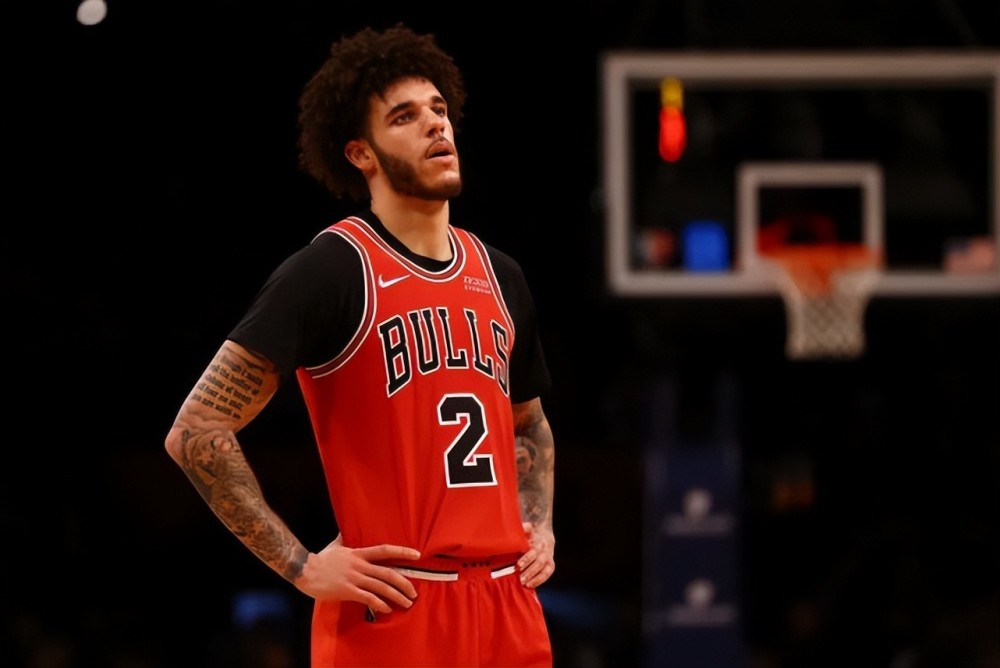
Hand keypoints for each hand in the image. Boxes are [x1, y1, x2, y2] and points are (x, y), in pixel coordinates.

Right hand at [296, 534, 420, 613]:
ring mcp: (354, 578)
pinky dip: (380, 604)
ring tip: (406, 603)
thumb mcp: (335, 545)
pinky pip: (368, 598)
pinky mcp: (347, 591)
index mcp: (359, 553)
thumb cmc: (320, 559)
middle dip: (404, 583)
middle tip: (414, 592)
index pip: (385, 550)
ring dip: (396, 596)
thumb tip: (345, 529)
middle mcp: (359, 565)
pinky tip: (387, 609)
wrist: (304, 570)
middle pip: (388, 573)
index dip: (402, 552)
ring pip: (381, 587)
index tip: (417, 555)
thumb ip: (344, 539)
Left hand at [517, 522, 554, 587]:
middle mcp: (546, 550)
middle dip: (530, 571)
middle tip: (521, 579)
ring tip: (526, 584)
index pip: (534, 551)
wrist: (545, 534)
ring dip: (536, 578)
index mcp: (539, 541)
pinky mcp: (551, 564)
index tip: (518, 566)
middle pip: (540, 562)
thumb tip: (518, 528)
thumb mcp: (527, 528)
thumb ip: (523, 529)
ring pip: (545, 569)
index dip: (527, 559)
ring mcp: (549, 557)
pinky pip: (548, 573)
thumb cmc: (531, 533)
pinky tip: (532, 585)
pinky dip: (541, 580)